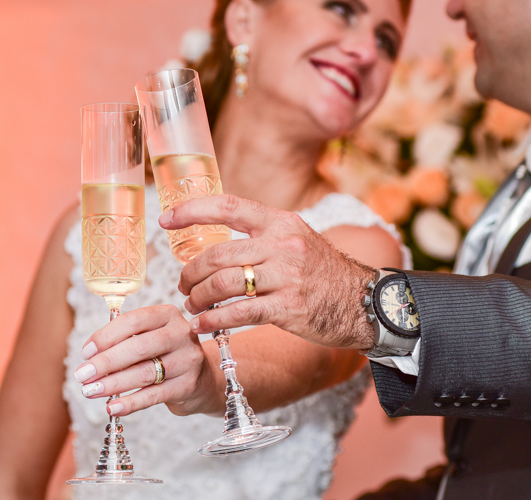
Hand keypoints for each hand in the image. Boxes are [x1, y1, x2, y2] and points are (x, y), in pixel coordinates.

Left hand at [73, 305, 220, 416]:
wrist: (202, 379)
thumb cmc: (166, 355)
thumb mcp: (151, 338)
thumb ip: (125, 340)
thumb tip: (91, 357)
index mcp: (168, 315)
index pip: (133, 321)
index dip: (106, 336)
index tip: (86, 352)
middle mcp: (181, 334)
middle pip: (138, 347)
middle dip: (106, 362)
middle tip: (82, 375)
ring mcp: (188, 360)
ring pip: (144, 372)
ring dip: (113, 384)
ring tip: (90, 391)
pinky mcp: (188, 385)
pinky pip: (153, 395)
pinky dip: (130, 403)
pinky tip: (112, 407)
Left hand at [160, 194, 376, 349]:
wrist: (365, 301)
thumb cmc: (323, 271)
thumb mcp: (298, 238)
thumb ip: (263, 234)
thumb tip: (218, 235)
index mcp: (281, 222)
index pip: (229, 206)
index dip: (192, 210)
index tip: (166, 219)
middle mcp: (283, 245)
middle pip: (218, 254)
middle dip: (190, 272)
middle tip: (183, 285)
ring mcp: (286, 277)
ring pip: (223, 283)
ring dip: (198, 297)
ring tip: (192, 305)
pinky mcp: (288, 307)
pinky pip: (239, 312)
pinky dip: (214, 319)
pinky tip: (203, 324)